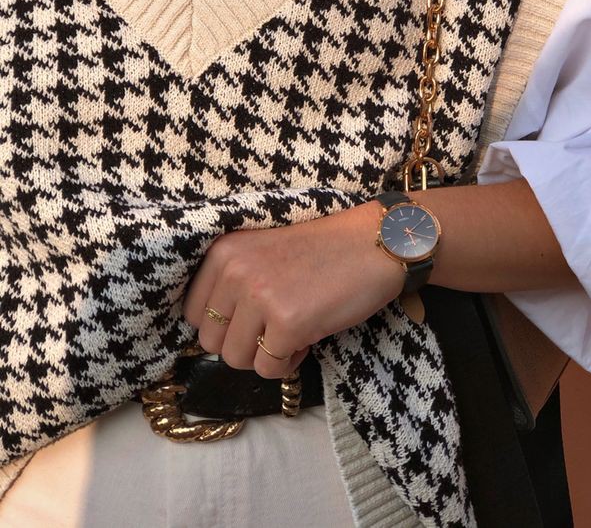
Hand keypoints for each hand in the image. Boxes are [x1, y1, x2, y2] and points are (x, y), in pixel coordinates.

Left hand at [182, 198, 404, 378]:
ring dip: (267, 353)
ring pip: (237, 359)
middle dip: (245, 342)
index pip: (194, 312)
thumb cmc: (322, 250)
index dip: (225, 323)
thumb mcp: (262, 250)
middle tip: (277, 323)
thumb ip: (232, 281)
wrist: (373, 244)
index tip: (253, 315)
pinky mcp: (287, 323)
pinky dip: (290, 362)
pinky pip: (269, 369)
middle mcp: (235, 272)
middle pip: (212, 341)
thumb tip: (210, 332)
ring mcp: (260, 297)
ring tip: (295, 327)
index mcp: (224, 252)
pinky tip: (310, 334)